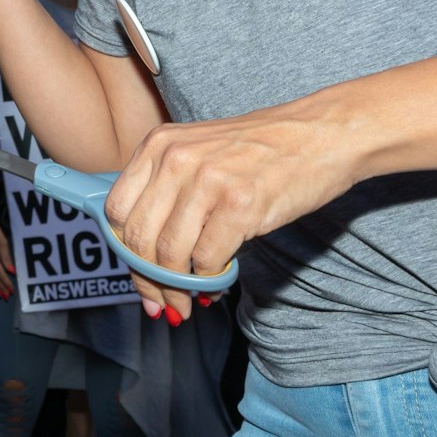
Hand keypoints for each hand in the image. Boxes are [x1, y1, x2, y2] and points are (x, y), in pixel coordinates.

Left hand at [103, 103, 354, 321]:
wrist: (319, 134)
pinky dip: (209, 280)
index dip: (123, 252)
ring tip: (188, 300)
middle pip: (138, 237)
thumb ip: (166, 188)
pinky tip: (217, 281)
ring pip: (169, 254)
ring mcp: (207, 182)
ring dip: (177, 288)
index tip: (137, 275)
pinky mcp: (240, 205)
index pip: (117, 210)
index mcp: (157, 144)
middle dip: (147, 280)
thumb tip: (142, 249)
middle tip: (162, 302)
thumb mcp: (197, 150)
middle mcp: (175, 160)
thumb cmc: (260, 149)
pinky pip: (207, 260)